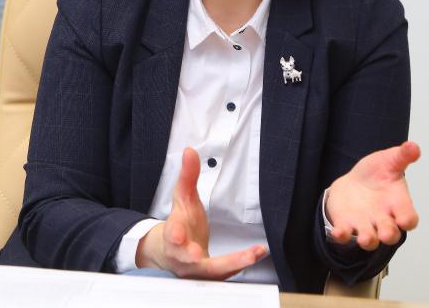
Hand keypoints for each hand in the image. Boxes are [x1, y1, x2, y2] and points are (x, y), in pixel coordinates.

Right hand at [136, 147, 267, 277]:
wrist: (174, 253)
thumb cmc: (180, 224)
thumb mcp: (183, 198)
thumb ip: (188, 176)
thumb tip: (190, 151)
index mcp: (174, 236)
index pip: (171, 236)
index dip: (174, 236)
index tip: (177, 234)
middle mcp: (183, 257)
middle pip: (188, 260)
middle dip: (195, 258)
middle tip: (200, 255)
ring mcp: (197, 271)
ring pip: (212, 272)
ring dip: (232, 264)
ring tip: (252, 254)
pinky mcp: (211, 277)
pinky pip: (226, 274)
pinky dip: (241, 265)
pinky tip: (256, 253)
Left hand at [325, 141, 420, 250]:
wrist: (355, 181)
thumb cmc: (377, 174)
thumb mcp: (389, 160)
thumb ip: (402, 156)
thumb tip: (413, 146)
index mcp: (398, 204)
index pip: (409, 218)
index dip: (408, 221)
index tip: (405, 220)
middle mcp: (384, 218)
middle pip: (391, 234)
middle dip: (389, 235)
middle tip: (386, 233)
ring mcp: (365, 224)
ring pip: (370, 240)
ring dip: (368, 240)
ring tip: (365, 238)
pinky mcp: (347, 225)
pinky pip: (345, 234)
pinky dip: (342, 235)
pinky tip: (338, 232)